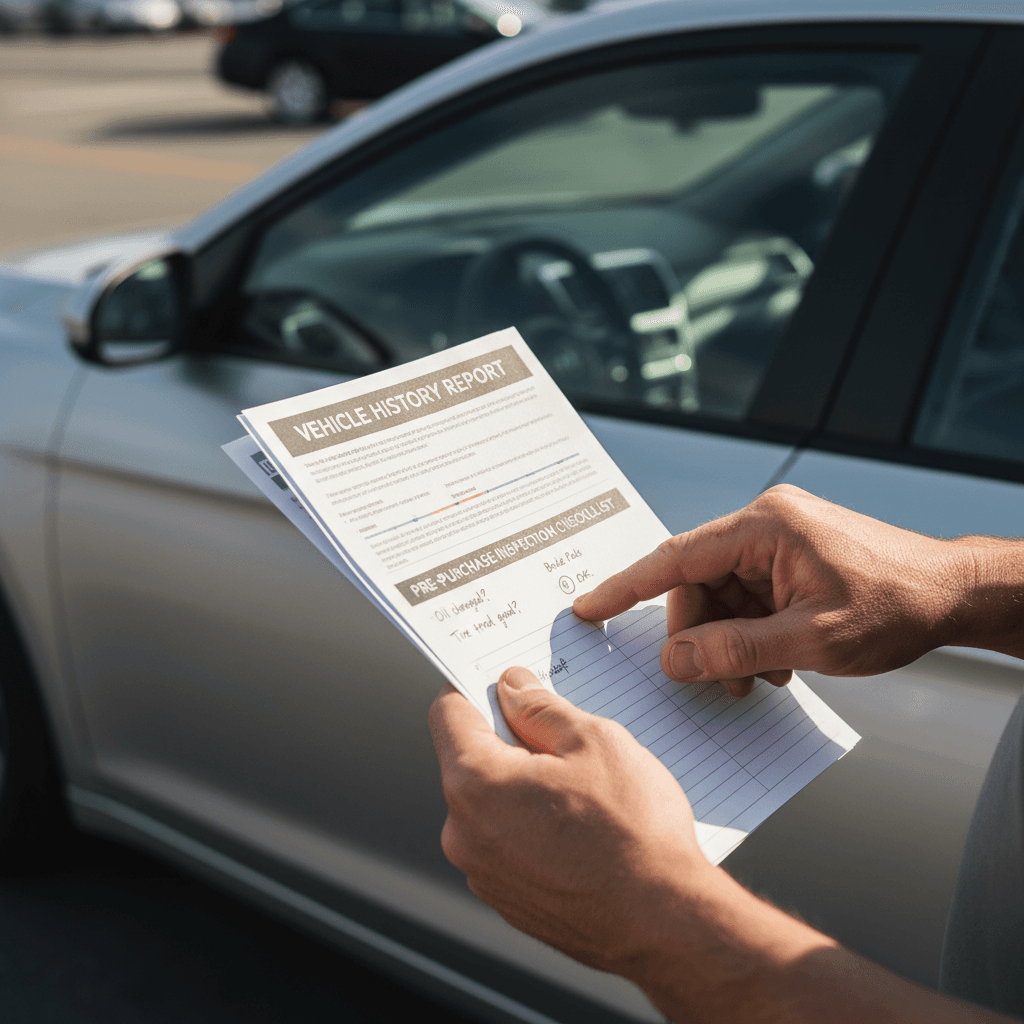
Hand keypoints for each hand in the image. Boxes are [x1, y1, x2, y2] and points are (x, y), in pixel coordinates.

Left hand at [428, 669, 718, 976]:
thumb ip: (541, 708)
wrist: (666, 925)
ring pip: (493, 805)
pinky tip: (582, 829)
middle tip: (564, 738)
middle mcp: (464, 834)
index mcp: (475, 784)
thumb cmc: (634, 833)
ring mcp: (484, 874)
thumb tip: (512, 688)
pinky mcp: (509, 902)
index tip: (501, 681)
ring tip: (584, 790)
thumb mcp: (594, 741)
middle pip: (472, 761)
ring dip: (525, 787)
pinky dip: (534, 828)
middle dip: (511, 741)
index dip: (474, 687)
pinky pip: (509, 845)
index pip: (448, 713)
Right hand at [573, 485, 972, 696]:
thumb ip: (735, 650)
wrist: (958, 594)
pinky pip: (750, 596)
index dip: (627, 587)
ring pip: (723, 594)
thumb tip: (675, 661)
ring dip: (730, 639)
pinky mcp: (792, 558)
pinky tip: (777, 662)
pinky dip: (752, 632)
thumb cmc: (897, 606)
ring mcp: (780, 540)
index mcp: (765, 527)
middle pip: (699, 582)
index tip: (589, 607)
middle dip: (701, 634)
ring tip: (758, 678)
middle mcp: (766, 524)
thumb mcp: (811, 641)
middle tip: (717, 679)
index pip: (676, 557)